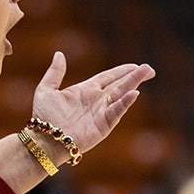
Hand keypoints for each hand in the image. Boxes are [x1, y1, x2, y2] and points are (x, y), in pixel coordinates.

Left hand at [30, 52, 154, 153]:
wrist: (44, 139)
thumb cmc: (44, 117)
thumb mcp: (46, 89)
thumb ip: (55, 72)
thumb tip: (59, 54)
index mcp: (85, 90)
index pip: (108, 77)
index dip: (121, 71)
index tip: (134, 65)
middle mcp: (96, 101)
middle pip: (120, 85)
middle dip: (134, 77)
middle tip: (149, 69)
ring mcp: (101, 113)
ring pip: (121, 95)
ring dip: (134, 84)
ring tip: (146, 74)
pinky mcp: (103, 125)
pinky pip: (116, 112)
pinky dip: (125, 103)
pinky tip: (134, 93)